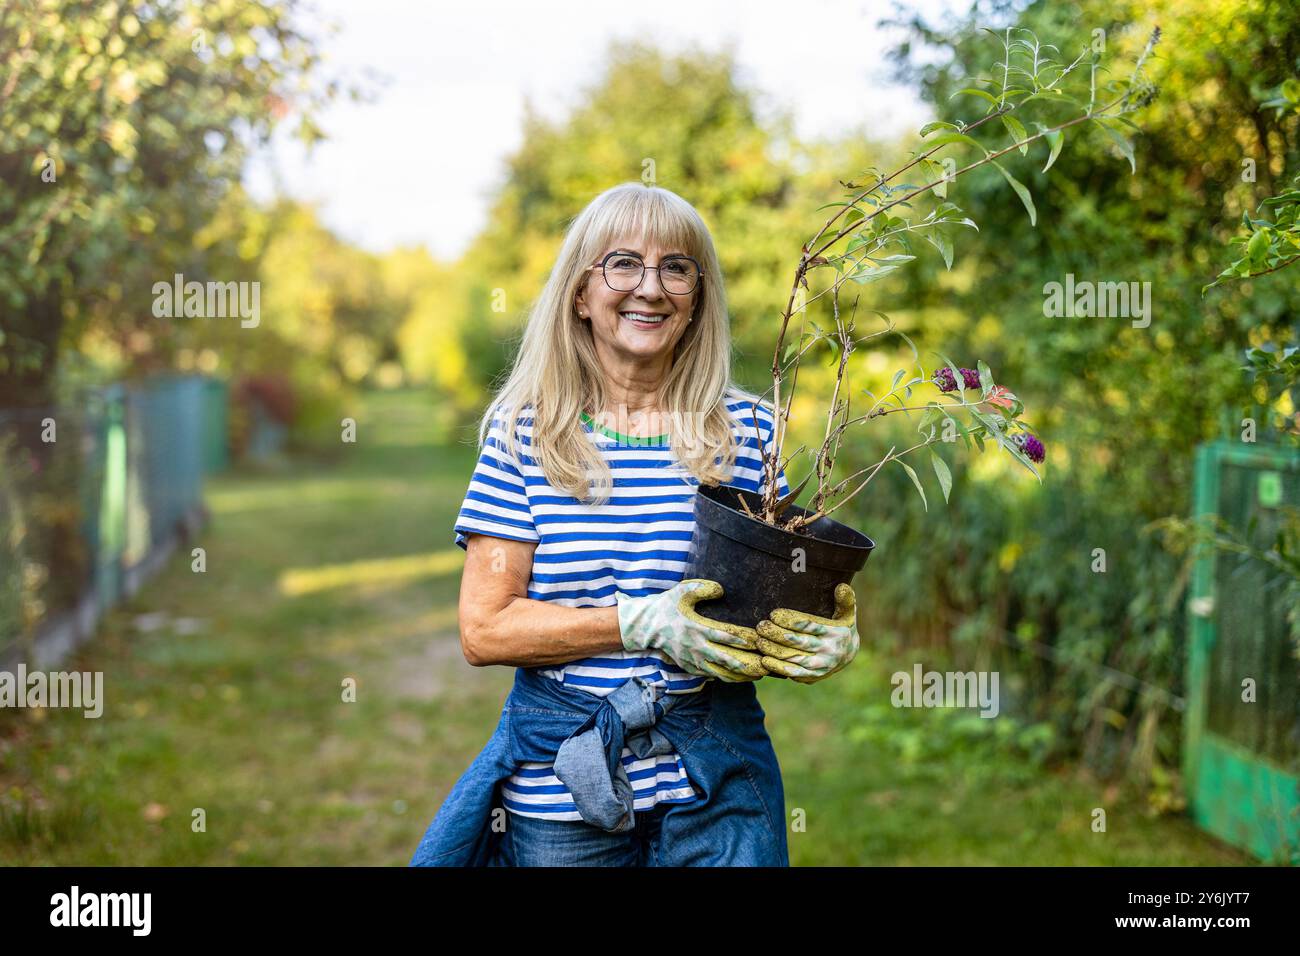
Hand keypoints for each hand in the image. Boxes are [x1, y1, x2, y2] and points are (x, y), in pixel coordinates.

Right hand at [616, 579, 766, 681]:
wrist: (647, 627)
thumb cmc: (667, 606)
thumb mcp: (682, 592)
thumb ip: (702, 589)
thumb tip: (722, 590)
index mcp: (697, 629)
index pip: (724, 636)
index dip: (742, 639)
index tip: (758, 641)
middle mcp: (696, 648)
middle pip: (726, 659)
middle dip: (746, 664)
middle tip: (765, 665)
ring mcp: (692, 660)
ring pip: (720, 673)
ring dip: (739, 676)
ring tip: (757, 676)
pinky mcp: (689, 667)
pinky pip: (711, 676)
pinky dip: (726, 677)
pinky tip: (739, 677)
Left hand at [754, 583, 858, 683]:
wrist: (848, 655)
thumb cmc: (842, 628)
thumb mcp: (848, 614)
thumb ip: (845, 600)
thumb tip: (841, 586)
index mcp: (835, 633)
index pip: (810, 625)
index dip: (791, 620)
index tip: (773, 614)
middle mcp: (829, 650)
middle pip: (800, 642)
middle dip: (777, 634)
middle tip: (761, 626)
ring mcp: (821, 665)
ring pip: (794, 657)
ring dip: (775, 650)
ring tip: (759, 641)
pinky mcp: (813, 676)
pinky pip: (794, 672)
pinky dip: (779, 667)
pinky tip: (764, 660)